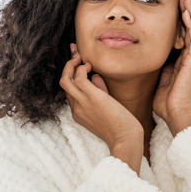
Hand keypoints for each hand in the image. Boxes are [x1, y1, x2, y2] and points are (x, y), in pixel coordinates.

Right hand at [60, 43, 143, 172]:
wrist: (126, 139)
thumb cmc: (121, 126)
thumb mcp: (106, 107)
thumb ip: (100, 92)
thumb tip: (96, 76)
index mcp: (79, 113)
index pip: (69, 91)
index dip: (71, 75)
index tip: (76, 62)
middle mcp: (76, 108)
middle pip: (64, 83)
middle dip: (68, 65)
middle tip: (75, 52)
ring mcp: (81, 103)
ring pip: (65, 79)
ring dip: (71, 64)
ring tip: (80, 56)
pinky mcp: (91, 98)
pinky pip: (78, 78)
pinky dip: (82, 68)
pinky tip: (90, 65)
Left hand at [153, 0, 190, 135]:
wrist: (175, 115)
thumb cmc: (166, 102)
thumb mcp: (159, 79)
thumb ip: (160, 67)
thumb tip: (150, 58)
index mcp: (183, 60)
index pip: (184, 34)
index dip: (181, 19)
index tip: (176, 5)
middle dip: (188, 10)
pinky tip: (186, 12)